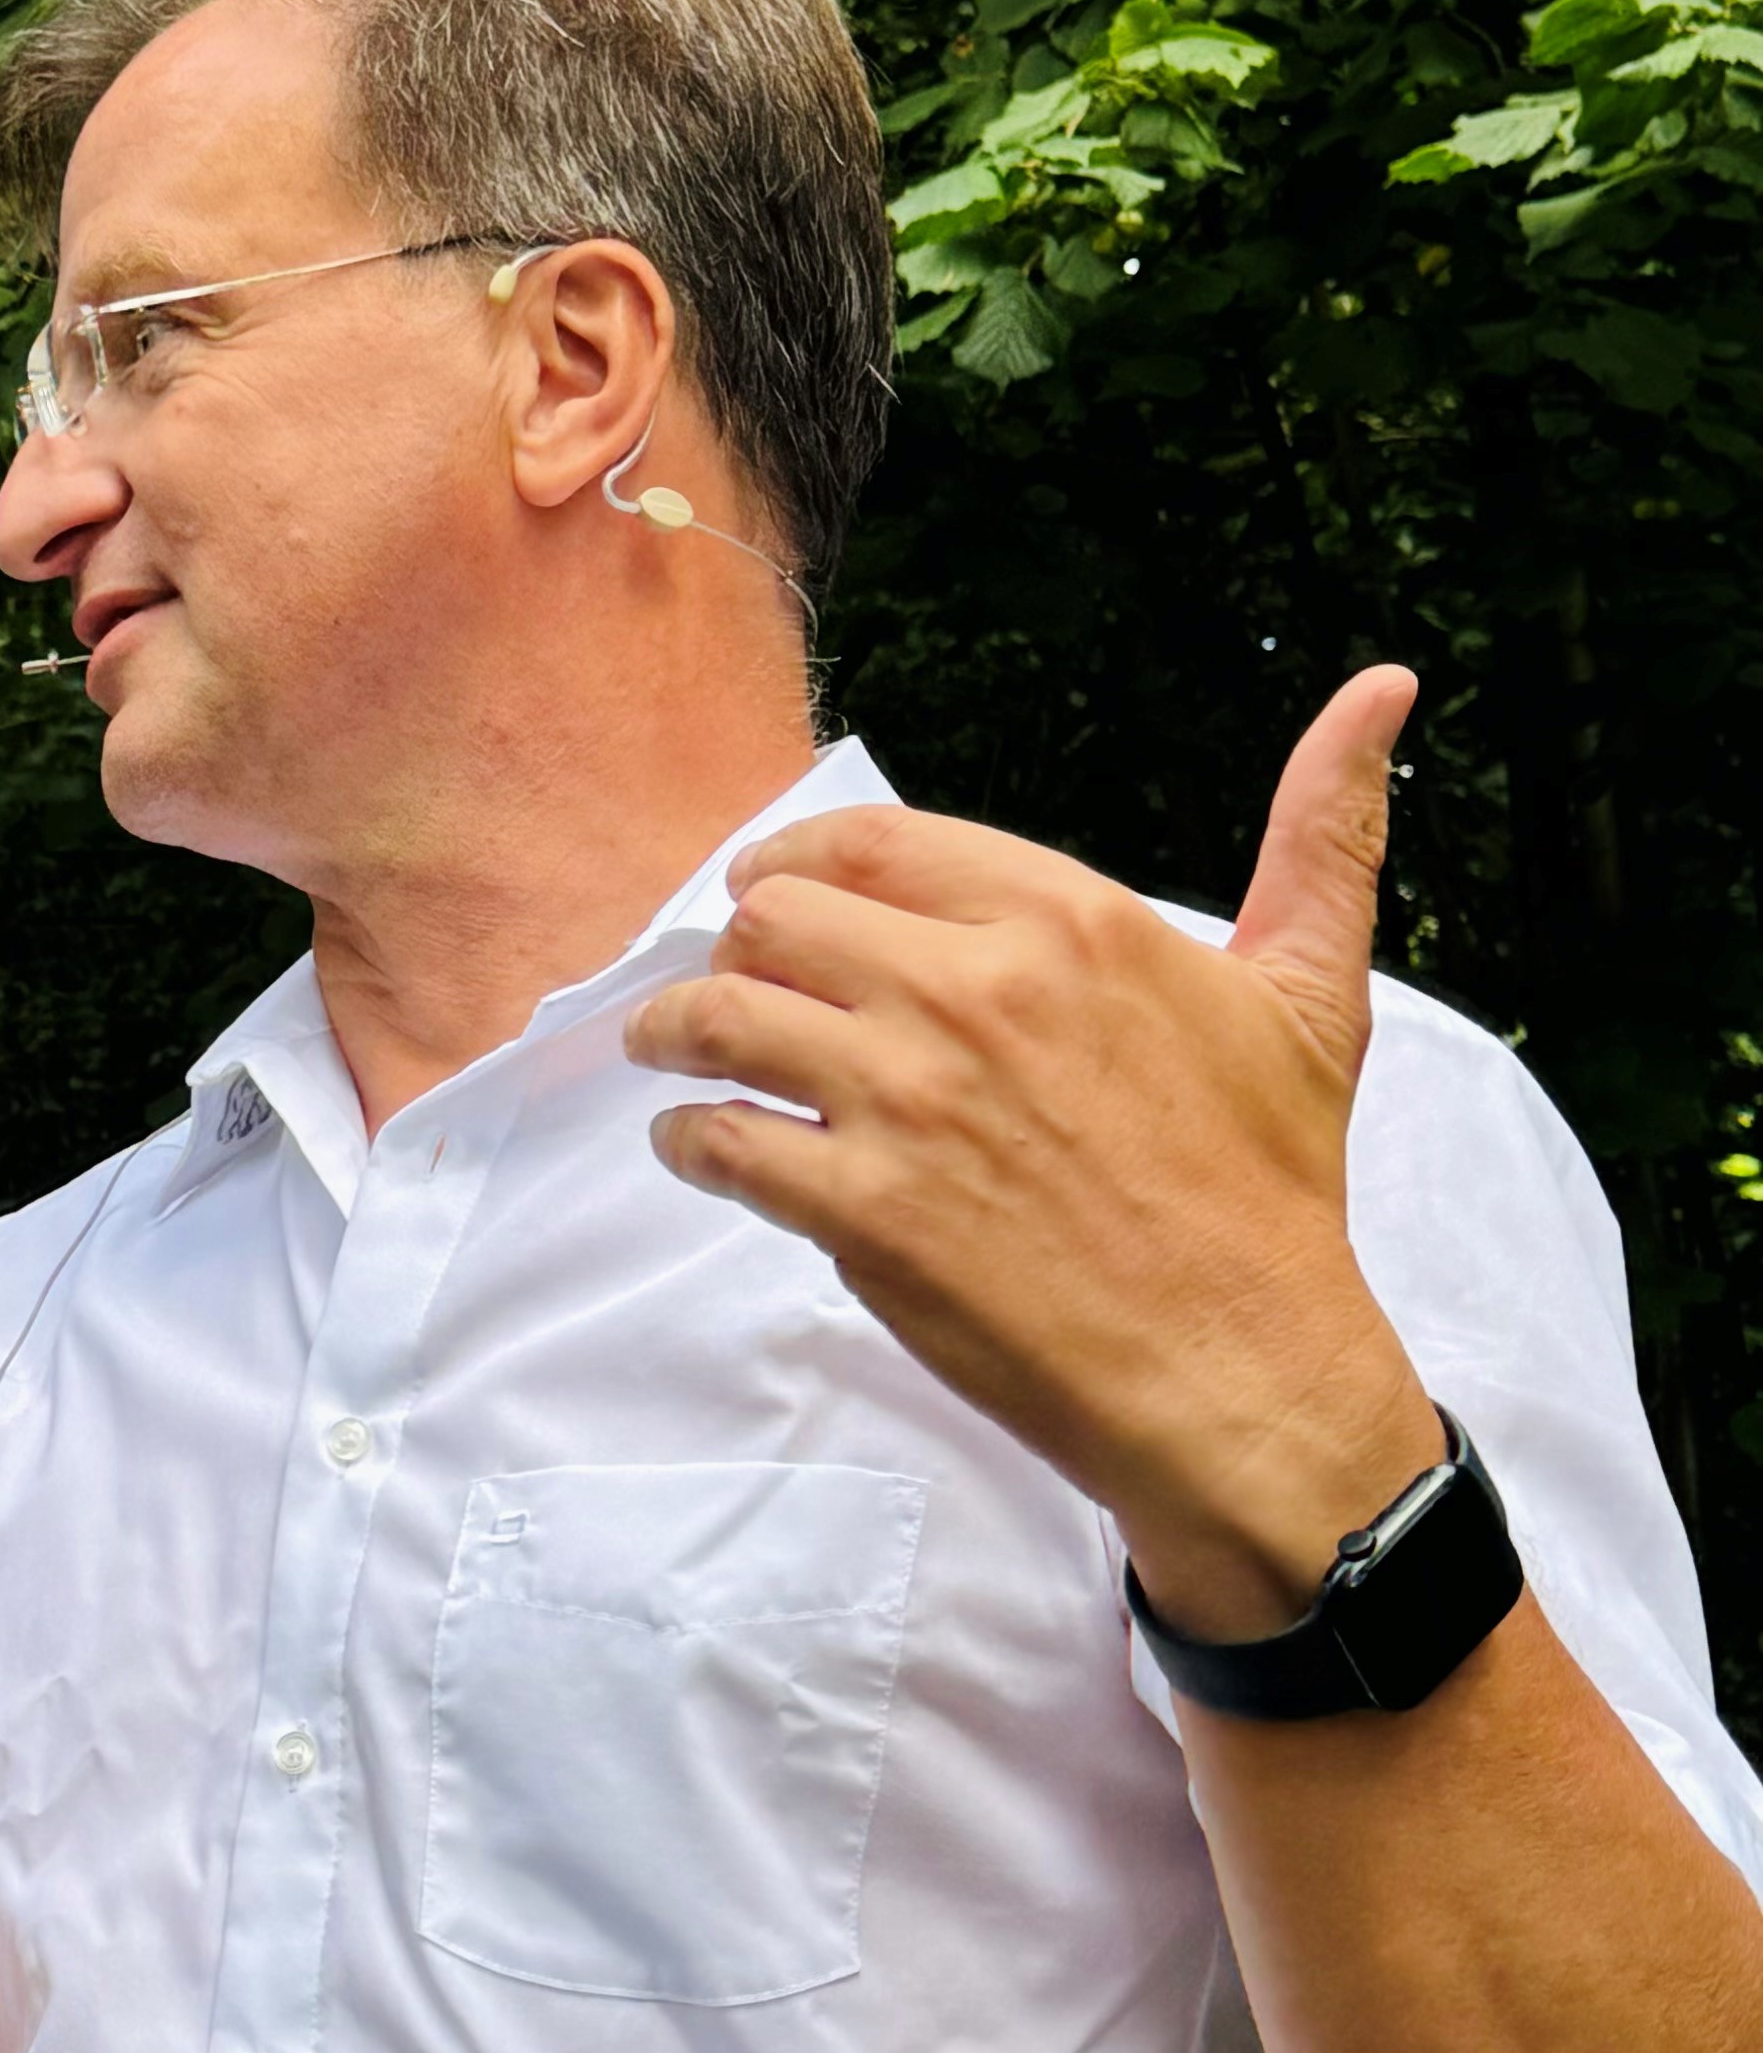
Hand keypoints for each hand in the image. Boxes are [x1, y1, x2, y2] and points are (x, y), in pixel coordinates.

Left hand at [624, 669, 1443, 1635]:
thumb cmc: (1269, 1190)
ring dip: (674, 1030)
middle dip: (735, 945)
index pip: (870, 844)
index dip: (798, 863)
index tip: (771, 891)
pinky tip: (694, 1145)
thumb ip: (1323, 832)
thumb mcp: (1310, 990)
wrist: (1241, 1364)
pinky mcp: (861, 1210)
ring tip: (669, 1049)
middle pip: (774, 918)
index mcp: (1066, 920)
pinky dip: (686, 1140)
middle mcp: (975, 992)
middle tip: (726, 981)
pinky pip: (718, 1143)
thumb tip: (1383, 688)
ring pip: (721, 1018)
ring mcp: (908, 1102)